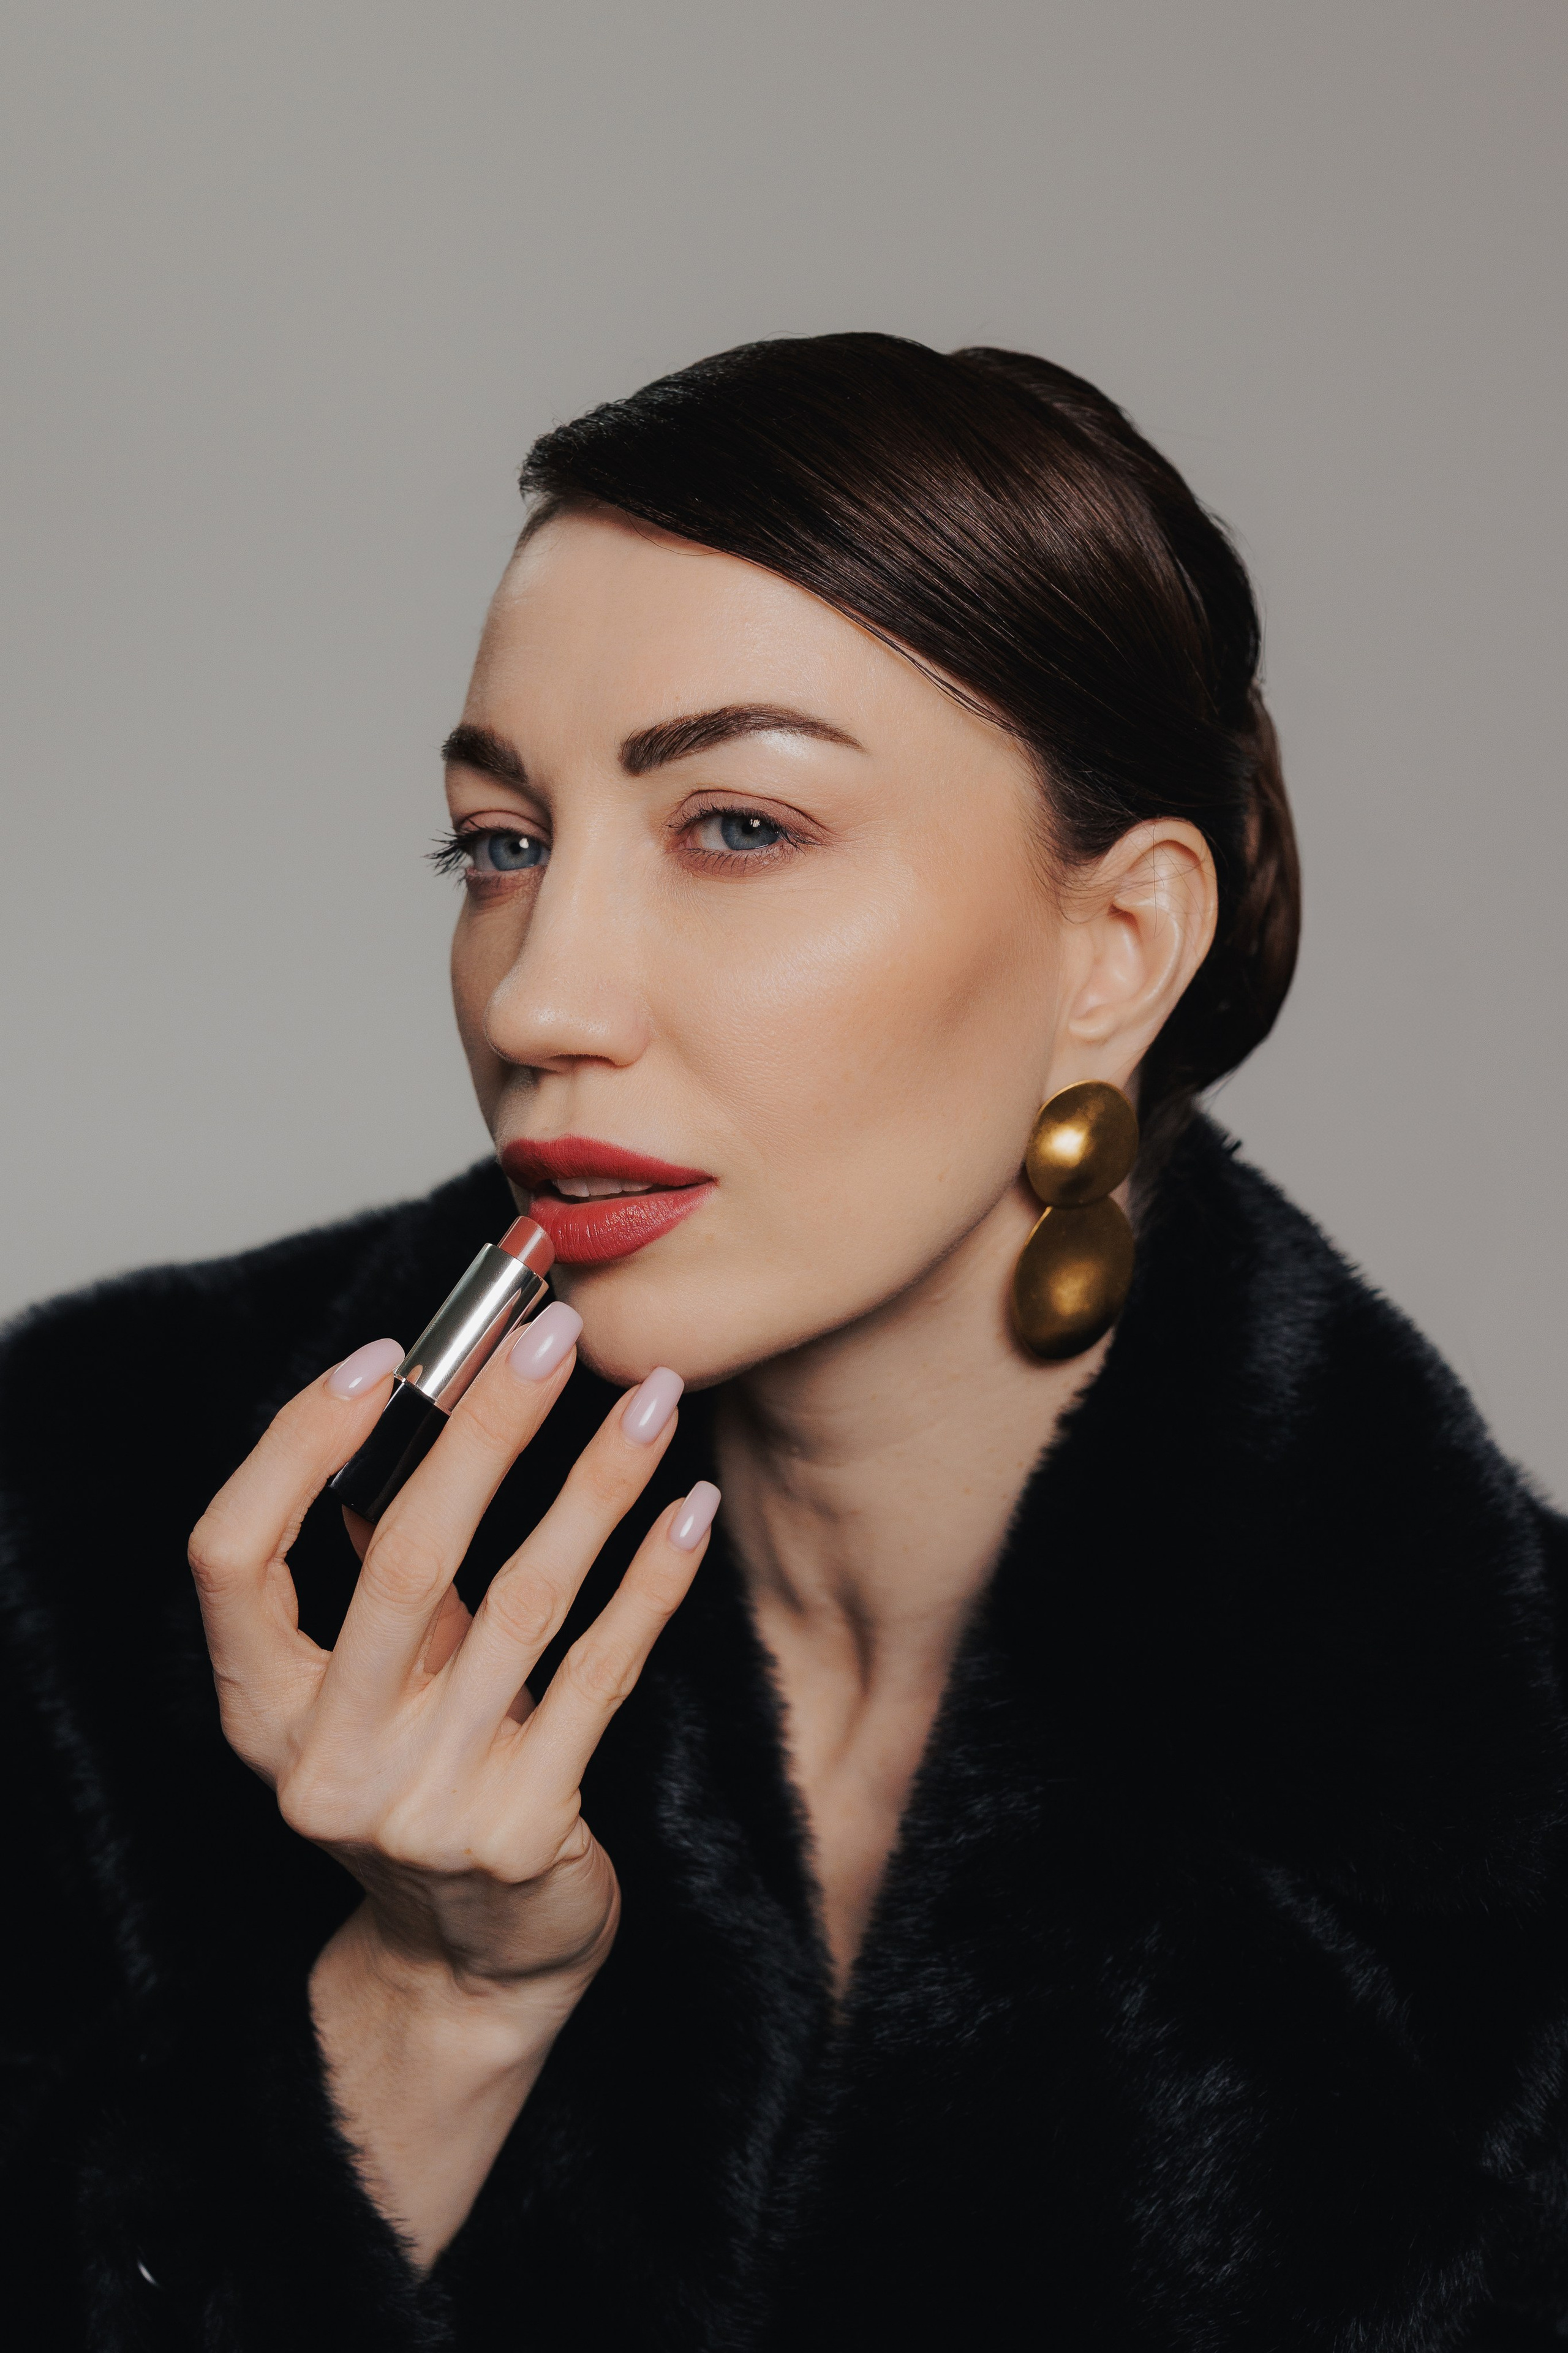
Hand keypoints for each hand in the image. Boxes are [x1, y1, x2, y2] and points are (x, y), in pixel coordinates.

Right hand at [187, 1302, 718, 2258]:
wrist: (474, 1962)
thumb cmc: (421, 1780)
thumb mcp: (373, 1688)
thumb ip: (383, 1571)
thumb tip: (433, 1404)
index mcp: (260, 1713)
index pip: (229, 1557)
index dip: (292, 1446)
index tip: (380, 1358)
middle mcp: (327, 1763)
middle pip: (402, 1561)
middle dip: (485, 1430)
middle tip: (552, 1335)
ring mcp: (426, 1804)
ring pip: (525, 1604)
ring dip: (596, 1485)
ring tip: (652, 1399)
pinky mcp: (526, 1828)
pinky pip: (603, 1672)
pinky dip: (650, 1580)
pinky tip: (688, 1508)